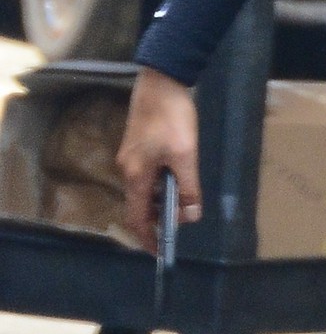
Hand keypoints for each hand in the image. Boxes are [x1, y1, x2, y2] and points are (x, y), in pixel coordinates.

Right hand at [116, 68, 201, 252]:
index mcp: (136, 175)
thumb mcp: (186, 155)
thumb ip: (188, 188)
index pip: (136, 218)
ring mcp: (130, 158)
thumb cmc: (172, 118)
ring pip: (144, 190)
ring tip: (184, 202)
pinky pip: (147, 176)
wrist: (161, 81)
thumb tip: (190, 216)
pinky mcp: (137, 147)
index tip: (160, 252)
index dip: (147, 237)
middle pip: (140, 205)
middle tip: (182, 223)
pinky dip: (160, 185)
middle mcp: (127, 170)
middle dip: (159, 219)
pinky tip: (178, 179)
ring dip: (162, 200)